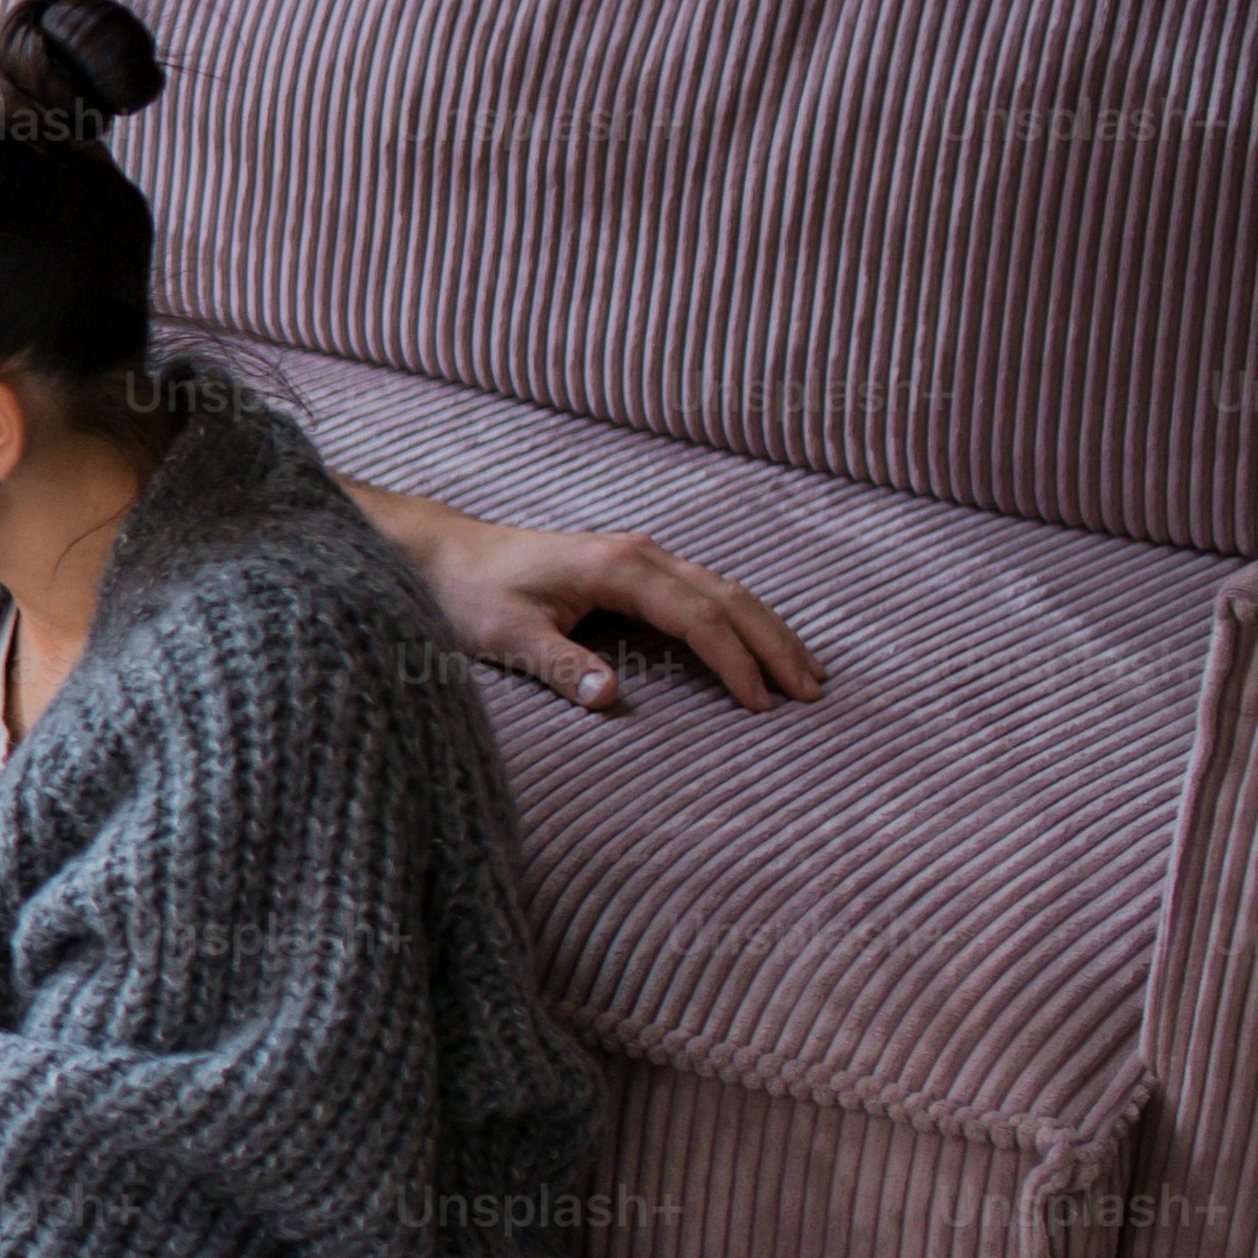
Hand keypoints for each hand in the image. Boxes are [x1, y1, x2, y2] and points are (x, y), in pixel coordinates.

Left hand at [373, 488, 818, 715]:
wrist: (444, 554)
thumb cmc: (471, 593)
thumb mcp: (505, 634)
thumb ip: (558, 663)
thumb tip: (610, 696)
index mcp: (618, 568)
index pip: (697, 617)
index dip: (734, 661)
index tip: (762, 703)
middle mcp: (639, 555)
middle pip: (728, 597)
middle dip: (773, 644)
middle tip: (813, 692)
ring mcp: (640, 557)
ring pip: (724, 590)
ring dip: (767, 630)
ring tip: (808, 673)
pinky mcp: (633, 568)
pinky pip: (704, 591)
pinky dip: (740, 618)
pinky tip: (760, 644)